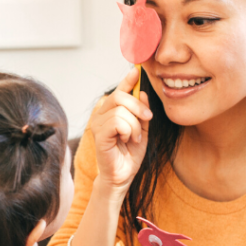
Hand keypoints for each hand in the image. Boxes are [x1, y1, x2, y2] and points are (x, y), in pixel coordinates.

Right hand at [88, 67, 151, 193]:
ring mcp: (98, 124)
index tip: (137, 68)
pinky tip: (127, 140)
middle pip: (120, 96)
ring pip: (121, 110)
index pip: (120, 90)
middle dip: (138, 107)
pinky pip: (118, 122)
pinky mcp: (99, 134)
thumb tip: (142, 92)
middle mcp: (101, 114)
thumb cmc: (130, 155)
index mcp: (111, 111)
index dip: (127, 78)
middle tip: (147, 120)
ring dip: (135, 125)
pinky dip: (129, 130)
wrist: (122, 177)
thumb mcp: (142, 129)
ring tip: (134, 138)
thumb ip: (142, 112)